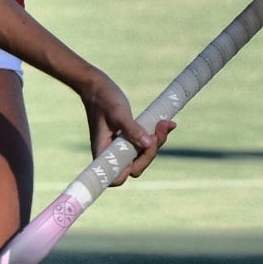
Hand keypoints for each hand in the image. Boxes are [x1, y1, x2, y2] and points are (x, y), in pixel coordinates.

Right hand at [78, 69, 173, 184]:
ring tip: (164, 123)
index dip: (130, 171)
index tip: (140, 152)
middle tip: (159, 129)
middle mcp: (111, 153)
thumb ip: (132, 129)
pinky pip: (144, 143)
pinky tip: (166, 123)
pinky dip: (156, 135)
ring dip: (156, 142)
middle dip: (151, 152)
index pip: (116, 177)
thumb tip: (148, 144)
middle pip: (135, 167)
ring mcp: (120, 146)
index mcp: (103, 151)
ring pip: (142, 155)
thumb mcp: (119, 113)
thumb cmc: (103, 98)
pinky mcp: (128, 138)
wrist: (96, 86)